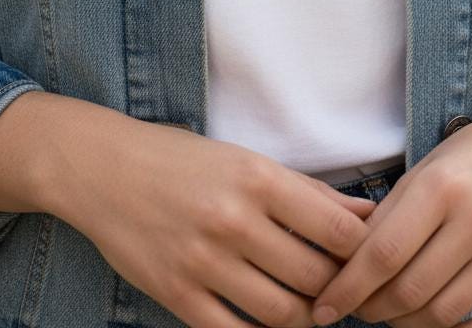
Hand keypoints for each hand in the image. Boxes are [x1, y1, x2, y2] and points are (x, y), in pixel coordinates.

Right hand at [47, 113, 379, 327]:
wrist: (104, 169)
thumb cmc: (184, 161)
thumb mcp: (248, 162)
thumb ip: (308, 192)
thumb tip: (367, 215)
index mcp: (257, 178)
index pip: (336, 229)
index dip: (363, 251)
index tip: (367, 257)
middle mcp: (233, 220)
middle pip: (314, 277)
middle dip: (338, 290)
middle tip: (342, 290)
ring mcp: (203, 261)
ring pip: (281, 313)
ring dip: (306, 318)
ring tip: (311, 308)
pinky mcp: (176, 294)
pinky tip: (269, 323)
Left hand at [310, 75, 471, 327]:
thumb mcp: (429, 166)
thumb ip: (392, 212)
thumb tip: (350, 263)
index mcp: (442, 186)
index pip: (382, 253)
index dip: (347, 288)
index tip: (323, 306)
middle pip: (410, 290)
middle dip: (372, 309)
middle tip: (357, 310)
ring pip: (445, 314)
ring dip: (408, 324)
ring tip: (392, 315)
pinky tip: (435, 324)